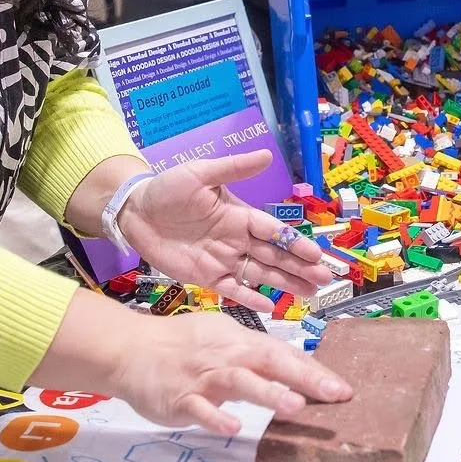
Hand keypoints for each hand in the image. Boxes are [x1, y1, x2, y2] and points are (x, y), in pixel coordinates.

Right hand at [115, 310, 351, 435]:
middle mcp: (226, 355)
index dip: (314, 370)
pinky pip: (200, 409)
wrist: (131, 349)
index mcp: (240, 341)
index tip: (344, 388)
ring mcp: (202, 377)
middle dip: (306, 378)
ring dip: (268, 394)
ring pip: (239, 382)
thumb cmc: (183, 345)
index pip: (284, 353)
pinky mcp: (179, 398)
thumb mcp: (224, 340)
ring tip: (296, 407)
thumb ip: (257, 355)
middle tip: (337, 394)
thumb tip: (298, 369)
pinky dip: (216, 418)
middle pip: (270, 361)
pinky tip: (234, 429)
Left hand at [121, 151, 333, 310]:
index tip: (316, 254)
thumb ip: (233, 168)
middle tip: (325, 279)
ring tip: (311, 293)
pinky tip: (271, 306)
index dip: (294, 243)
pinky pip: (233, 289)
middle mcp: (237, 240)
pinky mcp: (206, 277)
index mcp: (239, 215)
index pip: (273, 231)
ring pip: (261, 275)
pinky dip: (251, 298)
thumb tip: (267, 154)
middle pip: (274, 256)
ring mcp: (223, 260)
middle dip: (300, 267)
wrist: (135, 211)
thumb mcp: (199, 173)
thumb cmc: (168, 188)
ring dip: (286, 283)